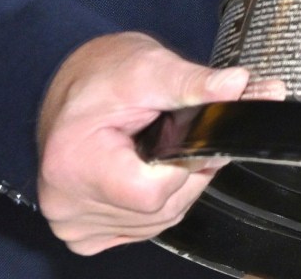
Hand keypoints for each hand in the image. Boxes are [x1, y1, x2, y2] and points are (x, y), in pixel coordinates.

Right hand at [36, 32, 285, 254]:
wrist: (75, 90)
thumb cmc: (104, 75)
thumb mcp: (149, 68)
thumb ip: (192, 83)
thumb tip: (236, 84)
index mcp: (73, 164)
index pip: (152, 192)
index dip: (185, 166)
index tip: (190, 137)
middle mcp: (64, 203)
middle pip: (158, 211)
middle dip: (184, 175)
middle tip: (178, 137)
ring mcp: (70, 222)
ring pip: (156, 223)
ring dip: (172, 189)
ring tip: (159, 151)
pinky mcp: (81, 232)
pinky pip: (139, 229)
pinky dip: (153, 206)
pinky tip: (142, 172)